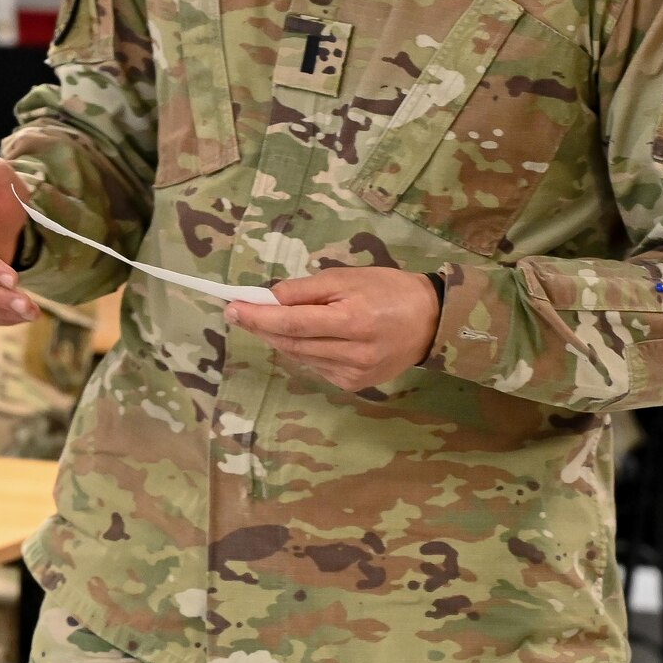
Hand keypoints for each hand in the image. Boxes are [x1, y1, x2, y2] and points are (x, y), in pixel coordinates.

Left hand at [224, 267, 440, 391]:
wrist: (430, 321)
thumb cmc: (387, 290)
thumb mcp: (347, 277)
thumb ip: (306, 290)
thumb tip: (270, 299)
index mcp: (352, 322)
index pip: (292, 323)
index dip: (258, 317)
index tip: (232, 308)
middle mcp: (352, 354)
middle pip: (291, 343)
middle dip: (261, 328)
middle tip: (239, 312)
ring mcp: (354, 374)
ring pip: (300, 357)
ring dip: (279, 339)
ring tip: (268, 321)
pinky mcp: (356, 385)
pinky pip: (316, 366)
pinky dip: (303, 351)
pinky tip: (305, 337)